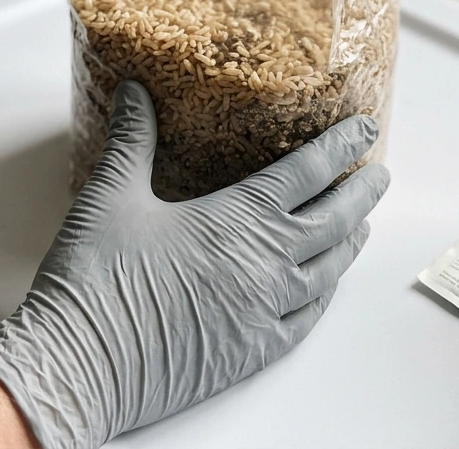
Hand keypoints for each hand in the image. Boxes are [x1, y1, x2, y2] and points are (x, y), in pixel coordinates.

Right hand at [0, 80, 388, 448]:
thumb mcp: (112, 195)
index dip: (341, 145)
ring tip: (362, 225)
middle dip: (362, 191)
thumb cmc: (95, 280)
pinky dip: (326, 295)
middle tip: (377, 173)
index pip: (308, 171)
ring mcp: (265, 311)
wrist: (81, 364)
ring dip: (351, 242)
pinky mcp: (253, 352)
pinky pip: (308, 319)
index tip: (363, 129)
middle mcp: (266, 263)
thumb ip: (134, 140)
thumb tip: (136, 94)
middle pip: (335, 219)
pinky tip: (328, 288)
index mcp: (239, 218)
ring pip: (331, 270)